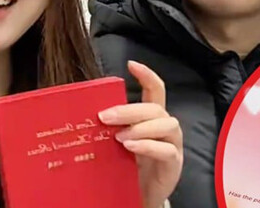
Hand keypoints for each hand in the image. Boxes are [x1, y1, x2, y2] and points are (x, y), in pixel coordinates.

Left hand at [98, 61, 182, 207]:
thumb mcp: (117, 142)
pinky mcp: (174, 164)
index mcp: (152, 117)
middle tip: (105, 116)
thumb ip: (112, 127)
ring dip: (140, 127)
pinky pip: (167, 150)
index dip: (146, 75)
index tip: (131, 64)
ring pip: (166, 124)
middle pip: (155, 107)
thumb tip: (86, 111)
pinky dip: (148, 145)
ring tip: (119, 137)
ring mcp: (173, 144)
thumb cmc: (127, 166)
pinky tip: (131, 146)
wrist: (137, 196)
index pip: (155, 90)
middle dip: (130, 109)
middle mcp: (166, 126)